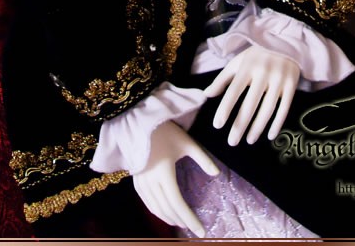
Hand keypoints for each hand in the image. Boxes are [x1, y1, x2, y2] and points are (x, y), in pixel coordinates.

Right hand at [132, 120, 218, 236]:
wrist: (140, 124)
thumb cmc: (167, 132)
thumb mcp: (188, 143)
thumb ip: (203, 159)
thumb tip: (217, 174)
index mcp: (164, 173)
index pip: (177, 203)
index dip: (189, 219)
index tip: (200, 230)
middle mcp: (151, 181)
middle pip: (167, 209)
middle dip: (181, 221)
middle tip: (195, 228)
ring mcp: (141, 183)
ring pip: (156, 209)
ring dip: (169, 218)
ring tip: (182, 222)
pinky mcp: (136, 182)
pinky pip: (147, 203)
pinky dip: (158, 212)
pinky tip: (166, 213)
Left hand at [204, 45, 299, 145]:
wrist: (286, 40)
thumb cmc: (257, 55)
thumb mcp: (238, 62)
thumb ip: (223, 79)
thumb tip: (206, 95)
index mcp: (247, 66)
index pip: (234, 91)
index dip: (225, 108)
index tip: (218, 125)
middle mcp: (263, 73)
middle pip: (250, 104)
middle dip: (240, 125)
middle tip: (232, 142)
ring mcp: (279, 79)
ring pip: (268, 109)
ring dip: (258, 127)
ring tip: (249, 140)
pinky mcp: (292, 84)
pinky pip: (284, 108)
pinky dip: (277, 124)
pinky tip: (270, 136)